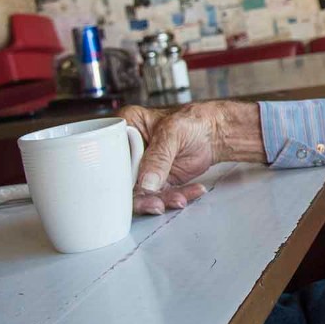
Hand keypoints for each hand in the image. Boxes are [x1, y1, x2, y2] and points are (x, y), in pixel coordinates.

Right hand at [118, 101, 263, 214]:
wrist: (214, 131)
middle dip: (141, 195)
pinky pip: (162, 195)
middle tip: (156, 203)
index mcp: (124, 128)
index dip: (115, 175)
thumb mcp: (173, 132)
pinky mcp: (157, 181)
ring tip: (179, 199)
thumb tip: (146, 183)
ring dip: (161, 200)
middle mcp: (129, 151)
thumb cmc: (192, 120)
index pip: (110, 156)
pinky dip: (177, 196)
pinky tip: (192, 192)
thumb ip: (159, 157)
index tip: (131, 189)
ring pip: (142, 192)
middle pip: (123, 179)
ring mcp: (142, 168)